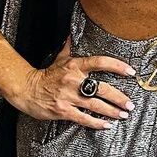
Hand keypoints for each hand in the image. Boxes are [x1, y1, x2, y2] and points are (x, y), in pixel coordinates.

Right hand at [12, 38, 135, 127]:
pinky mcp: (63, 111)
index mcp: (75, 66)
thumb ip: (70, 46)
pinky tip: (107, 125)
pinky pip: (84, 118)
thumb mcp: (59, 58)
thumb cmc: (46, 75)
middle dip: (119, 98)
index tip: (130, 72)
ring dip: (112, 111)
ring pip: (96, 105)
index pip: (101, 62)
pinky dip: (96, 123)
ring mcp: (69, 97)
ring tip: (123, 114)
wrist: (26, 90)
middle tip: (130, 104)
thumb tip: (74, 32)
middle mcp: (74, 80)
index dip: (117, 66)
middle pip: (102, 88)